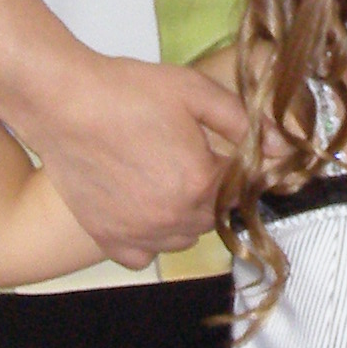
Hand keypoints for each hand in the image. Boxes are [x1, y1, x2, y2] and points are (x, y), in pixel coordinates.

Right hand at [26, 56, 247, 267]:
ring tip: (166, 179)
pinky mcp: (107, 237)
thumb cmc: (128, 91)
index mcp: (201, 183)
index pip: (243, 189)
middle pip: (214, 216)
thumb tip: (284, 148)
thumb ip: (244, 122)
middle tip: (191, 157)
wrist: (62, 101)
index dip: (241, 168)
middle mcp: (173, 218)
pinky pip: (141, 256)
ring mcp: (138, 233)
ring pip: (181, 239)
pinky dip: (149, 240)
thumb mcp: (196, 92)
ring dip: (184, 216)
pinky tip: (142, 208)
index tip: (226, 150)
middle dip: (212, 190)